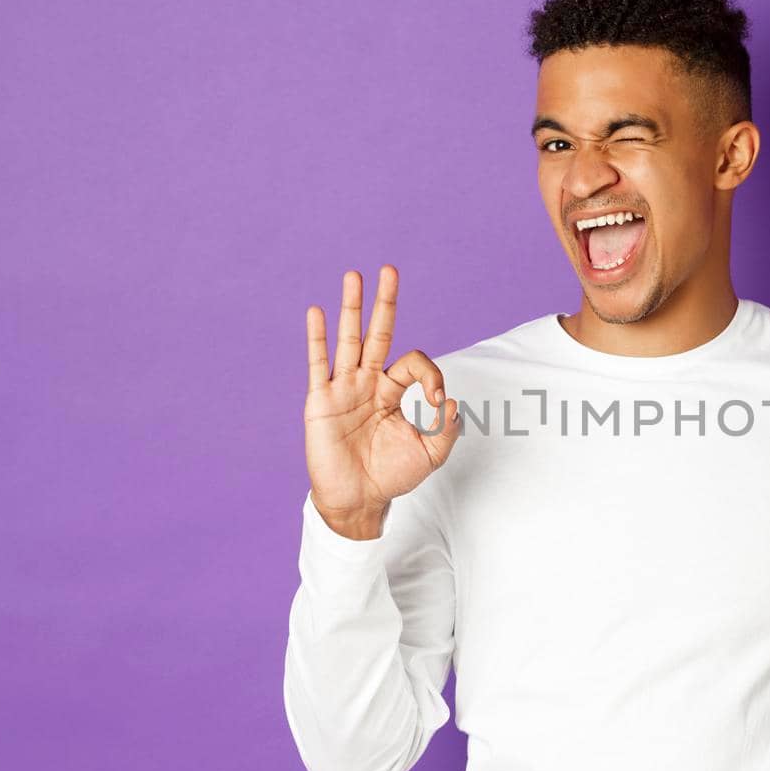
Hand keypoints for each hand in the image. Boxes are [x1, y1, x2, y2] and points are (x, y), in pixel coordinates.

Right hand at [304, 266, 461, 538]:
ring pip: (349, 340)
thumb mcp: (430, 455)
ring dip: (352, 307)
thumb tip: (453, 402)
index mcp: (392, 391)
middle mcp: (367, 383)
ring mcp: (343, 389)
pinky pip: (319, 364)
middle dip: (384, 303)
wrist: (358, 501)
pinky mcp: (322, 401)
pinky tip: (317, 311)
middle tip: (389, 269)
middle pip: (377, 333)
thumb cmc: (391, 477)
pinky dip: (318, 338)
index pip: (413, 362)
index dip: (431, 375)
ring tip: (354, 275)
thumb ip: (447, 430)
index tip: (437, 401)